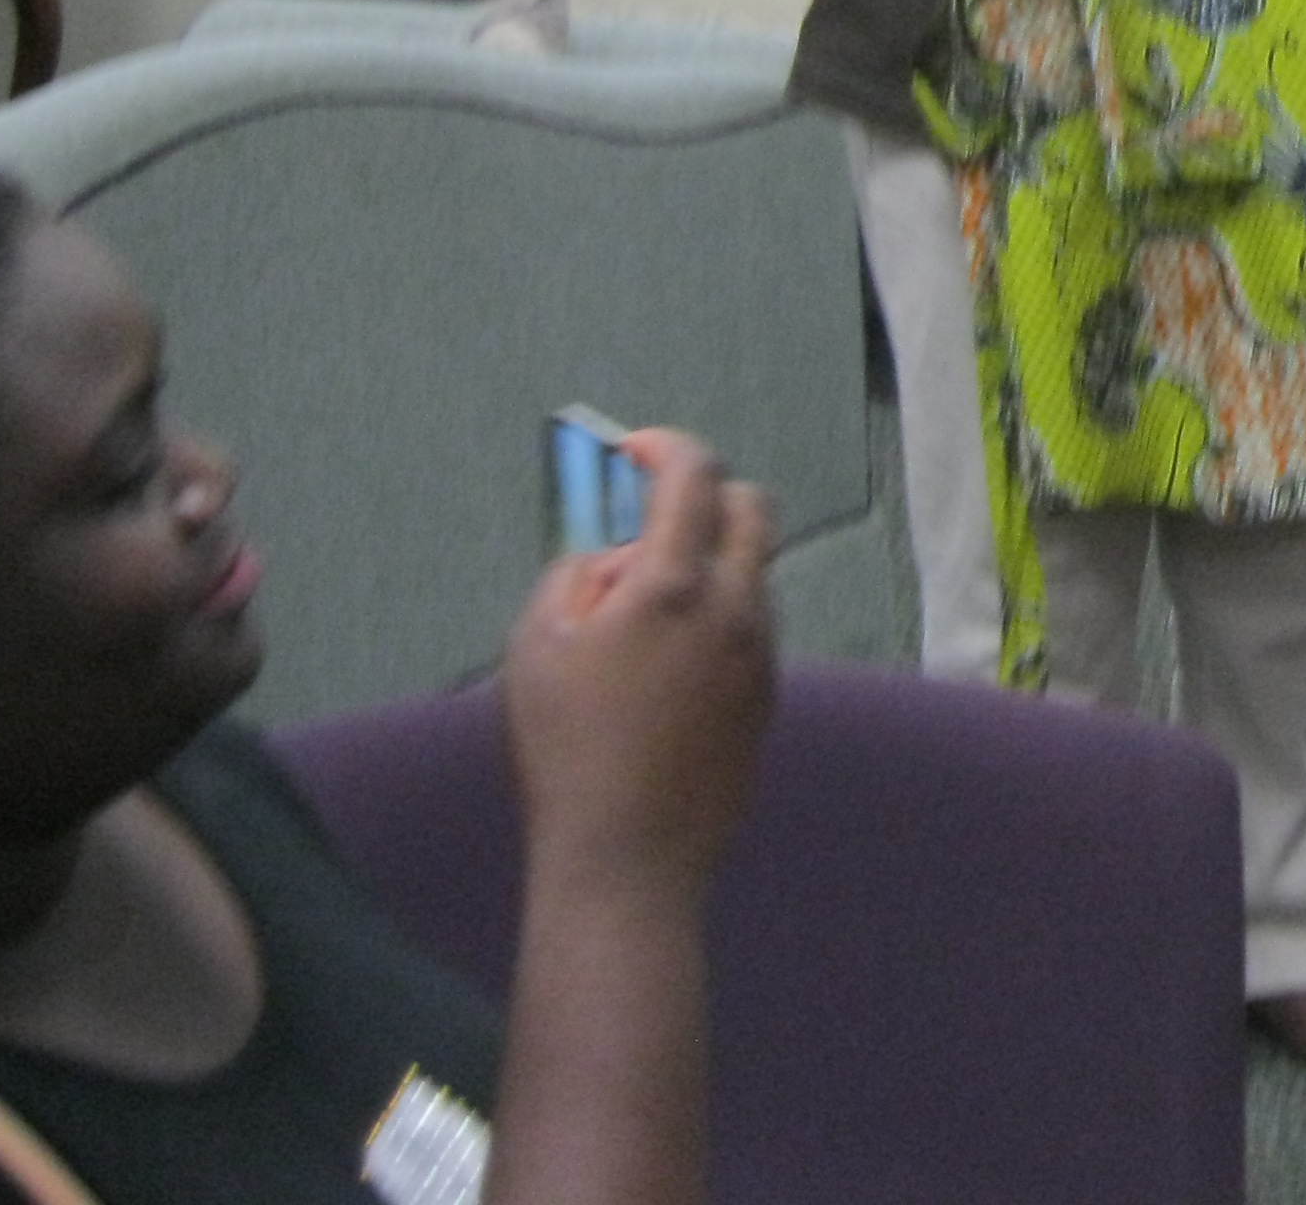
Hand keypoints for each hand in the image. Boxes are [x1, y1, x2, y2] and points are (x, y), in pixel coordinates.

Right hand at [502, 429, 775, 899]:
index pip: (694, 477)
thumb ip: (575, 577)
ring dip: (709, 563)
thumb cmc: (565, 752)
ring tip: (640, 619)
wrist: (628, 857)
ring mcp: (763, 653)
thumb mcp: (536, 648)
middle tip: (650, 524)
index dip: (666, 448)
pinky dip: (718, 615)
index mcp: (675, 586)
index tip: (636, 452)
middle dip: (706, 494)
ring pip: (753, 571)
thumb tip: (617, 556)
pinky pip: (752, 626)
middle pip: (752, 508)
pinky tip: (665, 667)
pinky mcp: (770, 695)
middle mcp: (736, 607)